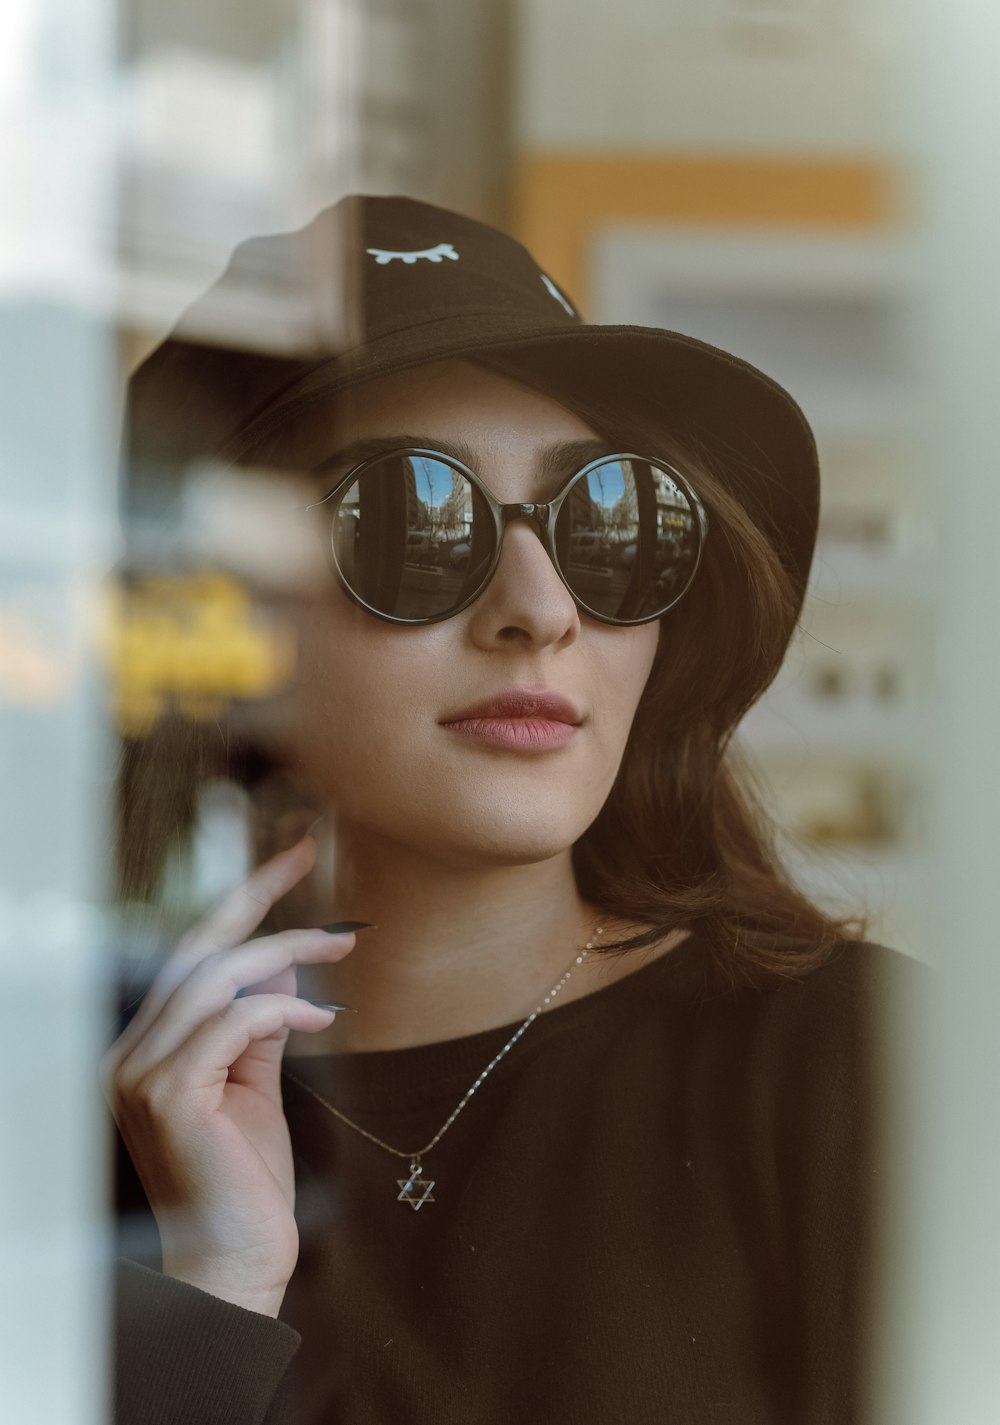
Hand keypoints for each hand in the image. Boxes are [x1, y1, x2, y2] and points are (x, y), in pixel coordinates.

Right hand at [101, 834, 355, 1316]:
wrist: (236, 1262)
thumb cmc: (245, 1181)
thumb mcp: (257, 1083)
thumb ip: (261, 1022)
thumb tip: (285, 960)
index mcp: (144, 1049)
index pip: (188, 955)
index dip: (239, 900)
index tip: (290, 855)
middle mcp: (129, 1054)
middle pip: (196, 951)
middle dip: (256, 896)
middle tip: (310, 856)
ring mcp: (140, 1074)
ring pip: (214, 978)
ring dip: (286, 951)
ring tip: (341, 948)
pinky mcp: (169, 1094)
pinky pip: (233, 1022)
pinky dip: (283, 1008)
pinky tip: (323, 1018)